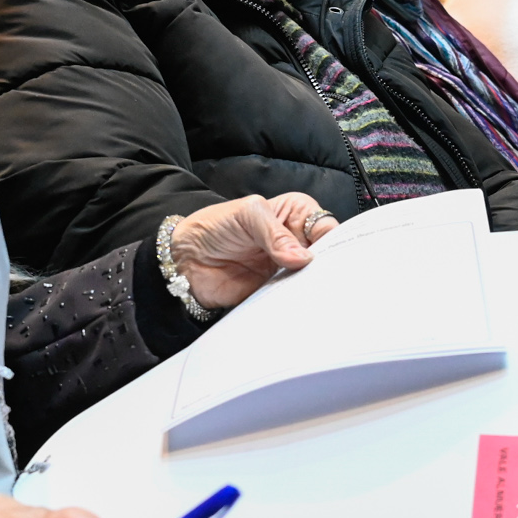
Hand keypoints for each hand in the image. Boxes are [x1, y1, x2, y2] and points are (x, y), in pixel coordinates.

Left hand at [165, 193, 335, 311]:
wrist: (185, 259)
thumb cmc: (215, 227)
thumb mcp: (247, 215)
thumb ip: (275, 234)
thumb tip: (303, 258)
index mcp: (295, 214)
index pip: (326, 226)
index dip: (333, 240)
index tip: (330, 255)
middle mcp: (296, 241)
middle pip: (326, 255)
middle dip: (327, 265)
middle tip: (325, 277)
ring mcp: (288, 269)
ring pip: (312, 279)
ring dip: (312, 285)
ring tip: (313, 291)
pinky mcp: (276, 292)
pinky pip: (293, 298)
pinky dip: (296, 301)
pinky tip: (298, 303)